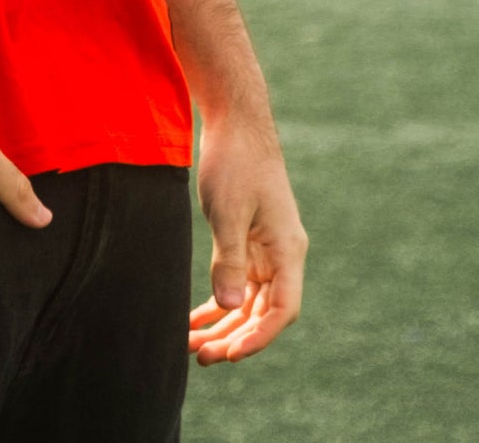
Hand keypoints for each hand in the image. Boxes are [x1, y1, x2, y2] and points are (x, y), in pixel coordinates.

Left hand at [186, 112, 306, 365]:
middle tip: (201, 357)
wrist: (234, 120)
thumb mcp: (228, 211)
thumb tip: (230, 308)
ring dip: (223, 324)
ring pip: (248, 300)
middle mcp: (281, 254)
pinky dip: (218, 301)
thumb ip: (229, 261)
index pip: (282, 309)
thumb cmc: (234, 160)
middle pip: (263, 311)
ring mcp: (265, 248)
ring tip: (191, 345)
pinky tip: (193, 319)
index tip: (230, 355)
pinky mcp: (247, 240)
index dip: (258, 337)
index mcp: (287, 250)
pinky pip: (236, 281)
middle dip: (234, 337)